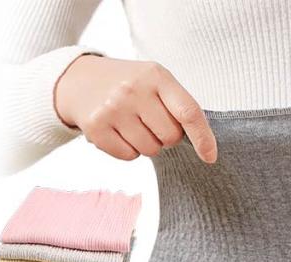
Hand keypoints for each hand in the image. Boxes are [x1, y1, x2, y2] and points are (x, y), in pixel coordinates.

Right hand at [54, 54, 216, 162]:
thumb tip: (205, 147)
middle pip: (170, 138)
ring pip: (150, 150)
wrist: (79, 81)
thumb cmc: (130, 86)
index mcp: (156, 76)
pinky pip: (129, 157)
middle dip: (166, 137)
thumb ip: (180, 107)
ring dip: (147, 144)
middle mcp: (133, 90)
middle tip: (150, 121)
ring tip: (132, 124)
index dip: (203, 138)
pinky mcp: (96, 128)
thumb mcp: (156, 82)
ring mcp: (113, 108)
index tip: (211, 157)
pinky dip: (128, 150)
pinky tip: (119, 131)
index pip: (188, 112)